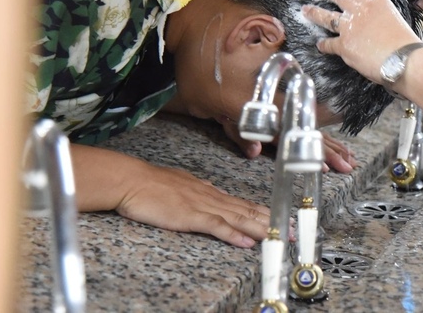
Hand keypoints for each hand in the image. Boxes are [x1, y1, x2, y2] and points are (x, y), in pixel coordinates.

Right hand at [116, 161, 270, 247]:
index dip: (261, 212)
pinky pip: (216, 226)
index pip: (241, 203)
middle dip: (270, 221)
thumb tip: (211, 190)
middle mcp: (211, 197)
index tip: (278, 218)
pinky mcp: (190, 216)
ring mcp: (202, 206)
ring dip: (260, 229)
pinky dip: (233, 234)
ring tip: (277, 237)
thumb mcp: (182, 183)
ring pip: (238, 218)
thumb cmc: (151, 182)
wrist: (133, 180)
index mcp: (209, 191)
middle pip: (246, 211)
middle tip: (290, 230)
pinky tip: (246, 242)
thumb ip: (198, 189)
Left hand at [218, 117, 357, 173]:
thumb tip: (255, 151)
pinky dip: (328, 140)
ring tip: (350, 160)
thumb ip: (242, 138)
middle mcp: (289, 119)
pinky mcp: (293, 118)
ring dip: (336, 147)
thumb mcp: (229, 122)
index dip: (314, 153)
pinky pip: (315, 129)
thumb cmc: (226, 105)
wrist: (229, 82)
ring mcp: (293, 118)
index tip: (326, 166)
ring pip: (319, 133)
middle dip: (333, 153)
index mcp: (275, 122)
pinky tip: (339, 148)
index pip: (299, 140)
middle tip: (349, 167)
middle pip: (315, 136)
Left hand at [303, 0, 420, 82]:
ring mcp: (350, 26)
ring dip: (315, 12)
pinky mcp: (344, 44)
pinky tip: (319, 44)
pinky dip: (324, 45)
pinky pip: (329, 43)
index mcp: (378, 2)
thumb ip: (383, 19)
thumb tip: (376, 27)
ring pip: (327, 16)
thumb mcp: (397, 20)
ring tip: (306, 9)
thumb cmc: (405, 43)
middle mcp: (361, 10)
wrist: (402, 58)